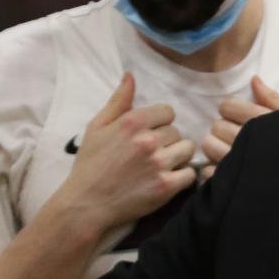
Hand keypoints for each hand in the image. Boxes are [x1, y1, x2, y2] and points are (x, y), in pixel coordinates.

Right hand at [59, 73, 197, 231]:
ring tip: (163, 165)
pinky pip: (191, 174)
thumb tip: (131, 76)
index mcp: (132, 122)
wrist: (87, 203)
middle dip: (167, 141)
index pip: (168, 111)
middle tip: (152, 153)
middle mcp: (148, 140)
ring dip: (178, 156)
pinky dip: (183, 176)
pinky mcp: (166, 187)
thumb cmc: (90, 164)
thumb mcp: (97, 127)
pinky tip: (169, 178)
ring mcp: (158, 164)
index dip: (161, 122)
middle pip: (177, 131)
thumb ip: (118, 101)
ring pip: (188, 149)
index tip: (151, 133)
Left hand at [198, 75, 278, 176]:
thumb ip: (272, 98)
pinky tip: (227, 171)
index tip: (239, 117)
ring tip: (230, 152)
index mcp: (259, 121)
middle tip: (235, 136)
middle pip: (216, 126)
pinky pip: (209, 172)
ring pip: (209, 146)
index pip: (227, 106)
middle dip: (223, 129)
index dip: (230, 109)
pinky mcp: (232, 184)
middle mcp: (246, 141)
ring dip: (216, 148)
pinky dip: (215, 171)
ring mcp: (238, 164)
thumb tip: (254, 80)